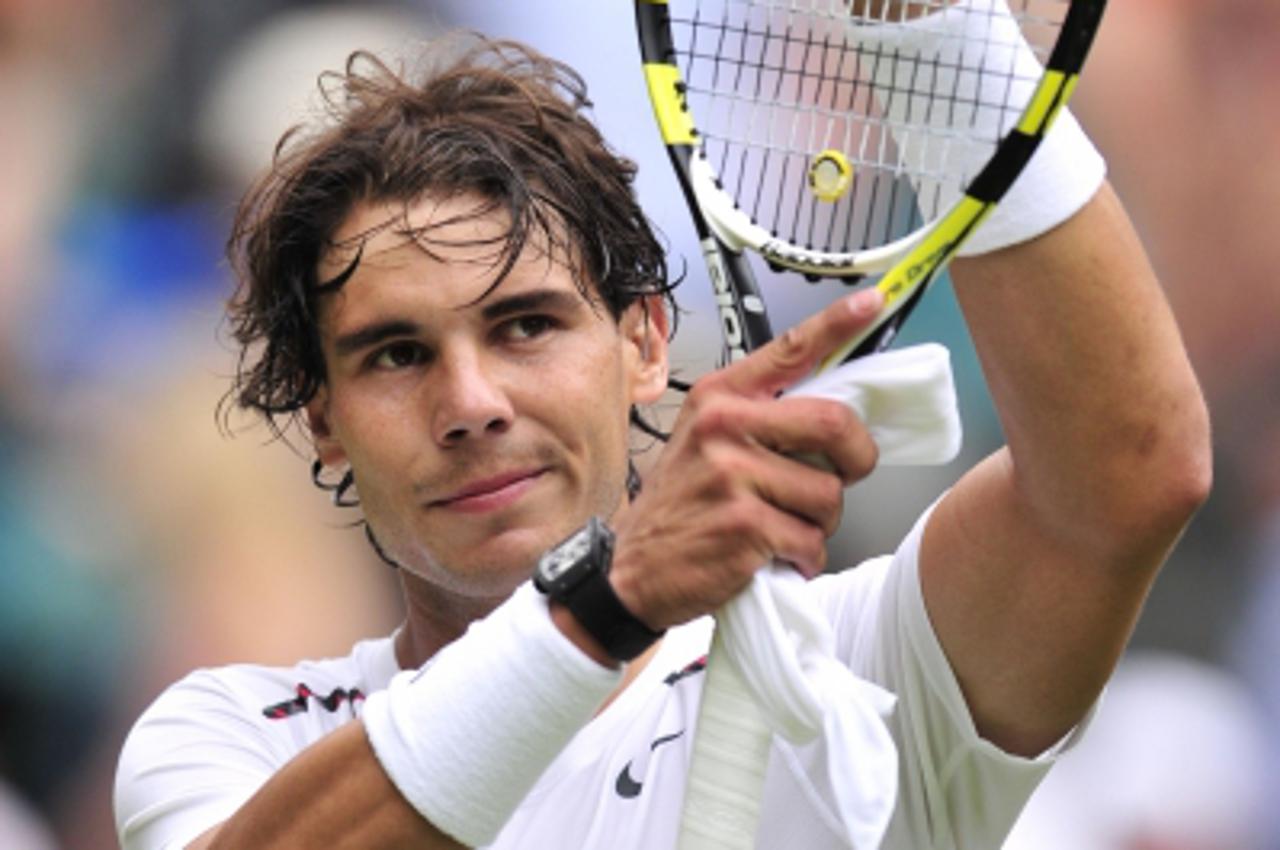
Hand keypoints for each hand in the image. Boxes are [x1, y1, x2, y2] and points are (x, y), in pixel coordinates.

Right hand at [609, 288, 885, 630]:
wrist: (631, 571)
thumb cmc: (679, 507)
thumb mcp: (703, 442)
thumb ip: (759, 420)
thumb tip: (836, 414)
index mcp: (719, 398)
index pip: (789, 350)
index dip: (838, 324)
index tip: (875, 302)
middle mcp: (724, 427)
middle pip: (835, 425)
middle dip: (856, 460)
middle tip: (844, 477)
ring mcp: (732, 476)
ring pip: (830, 494)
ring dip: (819, 523)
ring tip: (780, 528)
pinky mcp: (744, 526)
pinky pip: (811, 540)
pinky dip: (802, 557)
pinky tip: (771, 557)